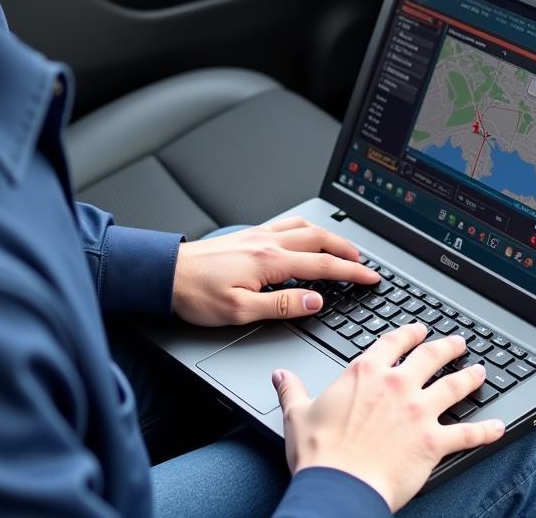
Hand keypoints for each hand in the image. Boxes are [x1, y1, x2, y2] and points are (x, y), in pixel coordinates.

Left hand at [172, 215, 378, 325]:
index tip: (370, 278)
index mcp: (270, 261)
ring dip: (329, 235)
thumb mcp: (240, 311)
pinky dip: (306, 228)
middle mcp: (267, 242)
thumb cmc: (196, 294)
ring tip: (343, 247)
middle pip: (319, 238)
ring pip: (304, 227)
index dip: (351, 272)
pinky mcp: (247, 234)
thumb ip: (282, 305)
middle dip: (347, 250)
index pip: (322, 265)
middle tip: (365, 263)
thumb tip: (315, 301)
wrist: (165, 274)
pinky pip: (286, 224)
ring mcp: (257, 235)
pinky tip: (306, 235)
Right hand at [274, 324, 505, 511]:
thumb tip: (280, 376)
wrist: (337, 486)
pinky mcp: (433, 441)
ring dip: (470, 377)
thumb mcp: (297, 413)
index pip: (393, 342)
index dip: (408, 333)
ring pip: (453, 386)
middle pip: (430, 356)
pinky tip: (499, 426)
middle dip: (447, 346)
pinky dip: (486, 430)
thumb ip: (292, 390)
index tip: (417, 329)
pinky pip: (468, 434)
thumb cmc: (318, 453)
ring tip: (481, 371)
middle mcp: (396, 385)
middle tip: (458, 342)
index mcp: (365, 372)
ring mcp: (418, 411)